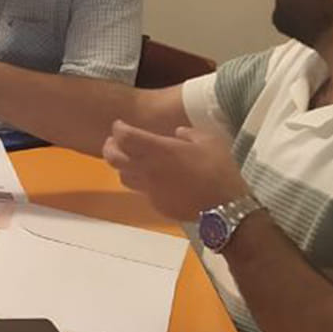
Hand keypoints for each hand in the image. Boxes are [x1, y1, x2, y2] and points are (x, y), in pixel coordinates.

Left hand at [101, 121, 249, 220]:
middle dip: (109, 147)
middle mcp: (147, 169)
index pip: (125, 137)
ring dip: (121, 166)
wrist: (223, 207)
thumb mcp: (209, 141)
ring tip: (129, 160)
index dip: (118, 129)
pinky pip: (139, 190)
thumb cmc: (218, 169)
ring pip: (122, 176)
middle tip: (114, 141)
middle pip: (112, 158)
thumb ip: (189, 134)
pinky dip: (139, 181)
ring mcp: (149, 189)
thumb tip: (177, 133)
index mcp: (159, 150)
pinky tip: (151, 179)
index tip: (120, 125)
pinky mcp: (155, 204)